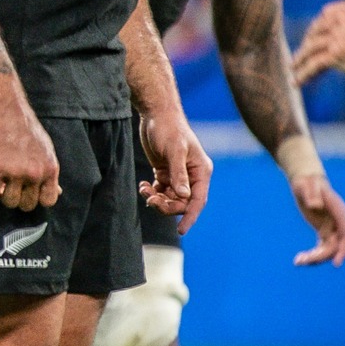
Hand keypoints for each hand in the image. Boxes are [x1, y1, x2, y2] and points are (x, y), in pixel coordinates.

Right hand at [0, 97, 61, 211]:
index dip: (37, 199)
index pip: (48, 200)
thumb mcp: (45, 149)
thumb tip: (57, 191)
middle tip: (11, 188)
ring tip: (0, 184)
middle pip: (27, 204)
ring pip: (9, 202)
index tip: (28, 192)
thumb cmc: (24, 127)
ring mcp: (15, 172)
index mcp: (50, 168)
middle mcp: (35, 173)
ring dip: (3, 196)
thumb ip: (48, 171)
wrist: (4, 109)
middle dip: (18, 199)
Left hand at [137, 108, 211, 231]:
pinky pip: (161, 190)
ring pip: (170, 198)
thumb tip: (183, 196)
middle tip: (150, 199)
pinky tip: (143, 185)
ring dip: (157, 199)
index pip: (198, 201)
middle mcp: (192, 176)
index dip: (190, 217)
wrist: (156, 114)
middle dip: (166, 205)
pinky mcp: (165, 172)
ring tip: (144, 190)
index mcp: (201, 171)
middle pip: (182, 202)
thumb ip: (178, 174)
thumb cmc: (168, 129)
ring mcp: (178, 175)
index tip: (181, 231)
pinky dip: (151, 192)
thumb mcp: (174, 151)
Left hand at [289, 173, 344, 265]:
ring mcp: (332, 228)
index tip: (336, 263)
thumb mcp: (308, 186)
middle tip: (303, 261)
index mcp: (339, 213)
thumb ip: (312, 194)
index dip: (343, 249)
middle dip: (322, 256)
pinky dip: (312, 255)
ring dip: (315, 258)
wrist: (307, 182)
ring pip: (328, 249)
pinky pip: (321, 247)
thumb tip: (315, 206)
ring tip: (298, 261)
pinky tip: (299, 260)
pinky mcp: (324, 231)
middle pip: (336, 246)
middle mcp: (338, 222)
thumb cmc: (308, 183)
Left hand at [292, 0, 344, 82]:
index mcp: (344, 10)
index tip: (314, 35)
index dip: (318, 28)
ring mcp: (333, 38)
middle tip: (300, 53)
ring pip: (309, 50)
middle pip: (313, 33)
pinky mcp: (334, 55)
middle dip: (306, 44)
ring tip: (293, 68)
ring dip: (299, 60)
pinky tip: (296, 82)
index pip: (323, 17)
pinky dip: (303, 74)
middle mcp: (335, 22)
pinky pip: (313, 66)